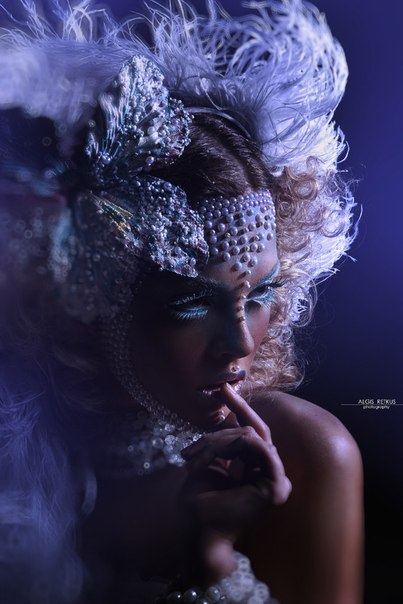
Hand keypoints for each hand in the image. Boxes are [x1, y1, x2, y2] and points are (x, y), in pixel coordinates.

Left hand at [178, 383, 291, 583]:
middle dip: (218, 433)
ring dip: (217, 444)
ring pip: (249, 436)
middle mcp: (271, 472)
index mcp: (258, 467)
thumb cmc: (199, 502)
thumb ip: (226, 440)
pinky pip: (260, 446)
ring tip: (193, 462)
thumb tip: (228, 409)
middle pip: (250, 430)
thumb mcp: (211, 460)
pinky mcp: (276, 486)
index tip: (223, 387)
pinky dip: (232, 446)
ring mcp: (277, 479)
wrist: (196, 531)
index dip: (240, 406)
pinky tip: (214, 459)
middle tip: (191, 451)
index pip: (253, 430)